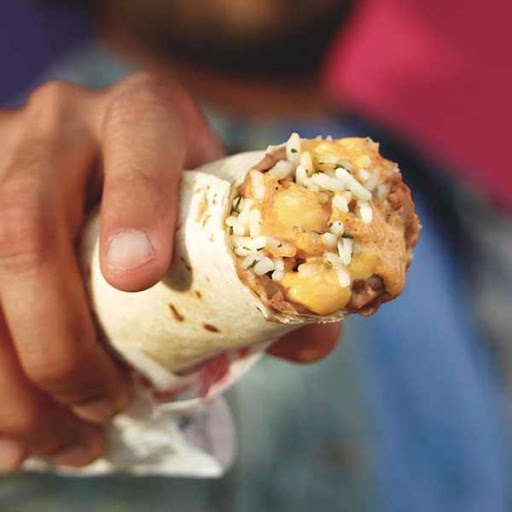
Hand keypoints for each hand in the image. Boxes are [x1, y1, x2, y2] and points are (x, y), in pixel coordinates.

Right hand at [0, 73, 222, 469]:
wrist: (103, 166)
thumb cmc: (173, 195)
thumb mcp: (212, 212)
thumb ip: (259, 273)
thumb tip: (315, 341)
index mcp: (141, 115)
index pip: (139, 139)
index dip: (137, 205)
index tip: (138, 278)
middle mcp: (61, 129)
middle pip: (27, 229)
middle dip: (60, 341)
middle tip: (107, 409)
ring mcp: (2, 168)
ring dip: (15, 383)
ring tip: (66, 445)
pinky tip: (13, 441)